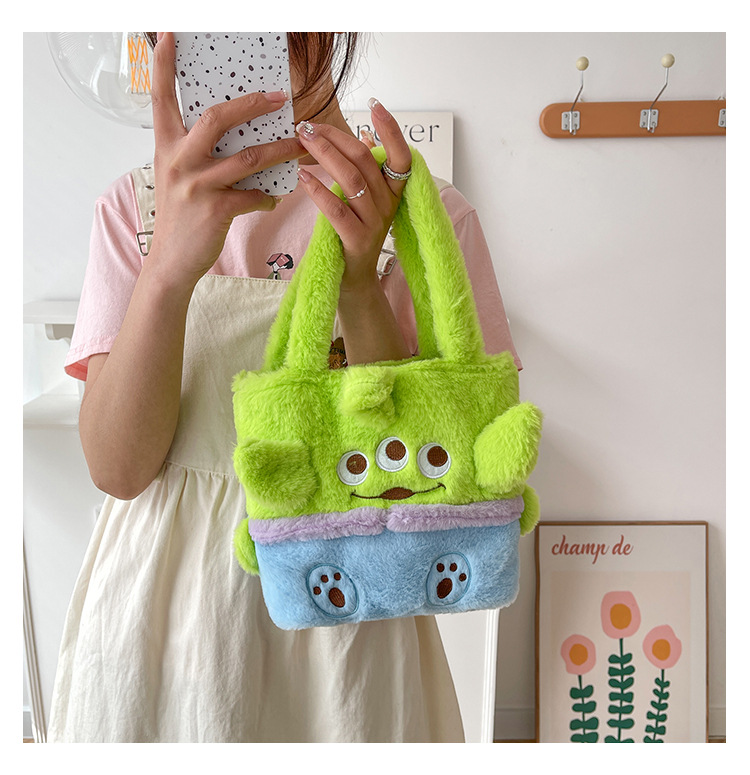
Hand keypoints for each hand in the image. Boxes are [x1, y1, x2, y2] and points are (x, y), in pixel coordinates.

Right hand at [149, 33, 305, 288]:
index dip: (163, 64)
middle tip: (279, 97)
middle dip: (252, 104)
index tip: (168, 33)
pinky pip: (254, 195)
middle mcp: (178, 160)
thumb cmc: (180, 217)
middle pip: (217, 118)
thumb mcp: (177, 177)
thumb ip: (194, 152)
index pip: (161, 96)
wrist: (171, 262)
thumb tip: (231, 132)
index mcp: (166, 146)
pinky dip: (268, 197)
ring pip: (248, 158)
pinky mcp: (215, 210)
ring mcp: (196, 185)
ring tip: (301, 146)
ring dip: (280, 151)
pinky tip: (273, 199)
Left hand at [294, 98, 411, 290]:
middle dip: (334, 137)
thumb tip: (365, 136)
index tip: (375, 105)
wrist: (353, 280)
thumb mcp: (366, 201)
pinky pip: (337, 210)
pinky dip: (318, 190)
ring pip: (350, 179)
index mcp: (393, 192)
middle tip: (307, 125)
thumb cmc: (355, 234)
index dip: (391, 129)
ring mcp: (374, 223)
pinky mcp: (357, 240)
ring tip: (302, 141)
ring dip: (323, 155)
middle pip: (364, 160)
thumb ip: (367, 171)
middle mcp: (388, 204)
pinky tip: (302, 177)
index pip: (401, 155)